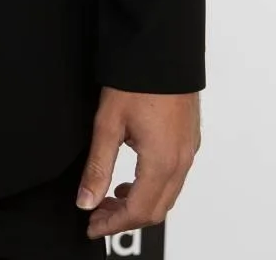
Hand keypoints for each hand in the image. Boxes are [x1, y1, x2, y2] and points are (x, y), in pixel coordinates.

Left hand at [76, 87, 199, 238]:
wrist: (163, 50)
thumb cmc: (138, 81)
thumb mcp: (108, 124)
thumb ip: (98, 167)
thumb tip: (86, 200)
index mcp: (162, 161)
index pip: (139, 211)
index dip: (113, 225)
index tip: (92, 226)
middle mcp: (181, 160)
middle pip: (156, 210)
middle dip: (125, 219)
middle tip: (97, 213)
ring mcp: (189, 150)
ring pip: (167, 195)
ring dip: (139, 204)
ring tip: (110, 196)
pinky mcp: (189, 140)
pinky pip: (174, 178)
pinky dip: (152, 187)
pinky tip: (132, 178)